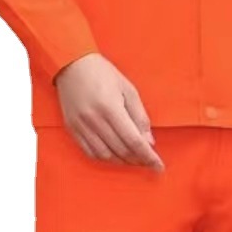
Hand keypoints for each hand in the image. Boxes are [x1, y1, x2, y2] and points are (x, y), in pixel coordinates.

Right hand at [54, 53, 164, 169]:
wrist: (72, 65)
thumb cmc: (103, 73)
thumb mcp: (128, 89)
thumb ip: (139, 116)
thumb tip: (149, 141)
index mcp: (111, 108)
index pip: (133, 140)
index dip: (148, 156)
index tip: (158, 166)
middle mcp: (94, 120)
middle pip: (120, 150)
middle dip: (138, 159)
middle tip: (149, 162)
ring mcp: (81, 126)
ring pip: (105, 155)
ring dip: (122, 161)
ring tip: (134, 159)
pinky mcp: (72, 129)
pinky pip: (89, 152)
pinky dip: (105, 158)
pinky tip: (114, 155)